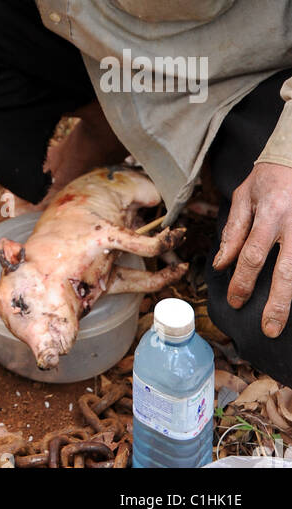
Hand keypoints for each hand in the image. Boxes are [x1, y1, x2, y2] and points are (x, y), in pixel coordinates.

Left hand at [213, 161, 291, 336]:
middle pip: (286, 271)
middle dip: (277, 303)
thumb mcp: (244, 198)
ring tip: (283, 322)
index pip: (253, 254)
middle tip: (268, 328)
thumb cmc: (268, 180)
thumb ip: (234, 231)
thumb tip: (222, 264)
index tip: (235, 301)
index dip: (242, 281)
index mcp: (270, 213)